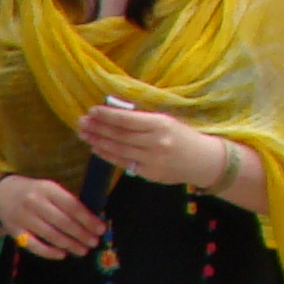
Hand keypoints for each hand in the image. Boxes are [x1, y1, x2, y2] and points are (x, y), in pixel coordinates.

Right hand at [0, 174, 104, 260]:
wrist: (1, 194)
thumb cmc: (33, 192)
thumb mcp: (49, 189)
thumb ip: (66, 201)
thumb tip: (90, 220)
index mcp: (47, 188)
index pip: (72, 206)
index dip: (88, 219)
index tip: (100, 229)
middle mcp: (35, 202)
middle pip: (63, 222)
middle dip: (81, 234)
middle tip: (94, 243)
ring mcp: (23, 218)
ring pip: (51, 234)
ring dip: (69, 244)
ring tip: (83, 250)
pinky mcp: (15, 232)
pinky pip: (34, 245)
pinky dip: (49, 252)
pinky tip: (62, 255)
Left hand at [73, 101, 214, 187]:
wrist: (202, 160)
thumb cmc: (182, 136)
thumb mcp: (166, 121)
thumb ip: (142, 119)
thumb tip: (114, 113)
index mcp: (161, 124)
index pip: (128, 120)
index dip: (108, 115)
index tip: (92, 110)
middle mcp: (155, 142)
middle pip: (120, 135)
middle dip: (98, 128)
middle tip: (81, 122)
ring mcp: (151, 159)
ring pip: (118, 150)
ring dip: (98, 141)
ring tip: (84, 133)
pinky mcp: (148, 173)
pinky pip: (123, 163)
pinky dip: (107, 155)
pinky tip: (96, 147)